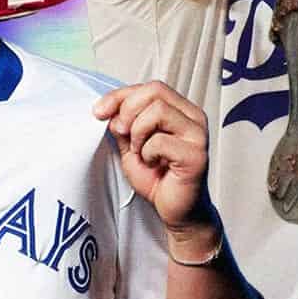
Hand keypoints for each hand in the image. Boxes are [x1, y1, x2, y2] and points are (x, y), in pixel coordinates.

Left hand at [94, 81, 211, 233]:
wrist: (176, 210)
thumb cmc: (158, 178)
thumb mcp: (132, 145)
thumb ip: (124, 124)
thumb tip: (110, 110)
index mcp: (181, 110)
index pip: (151, 87)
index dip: (121, 95)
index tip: (99, 112)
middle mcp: (194, 118)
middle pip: (155, 92)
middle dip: (128, 111)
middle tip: (122, 135)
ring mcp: (198, 135)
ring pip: (158, 111)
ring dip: (138, 133)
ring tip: (141, 152)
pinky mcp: (196, 155)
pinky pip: (160, 141)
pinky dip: (147, 153)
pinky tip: (154, 164)